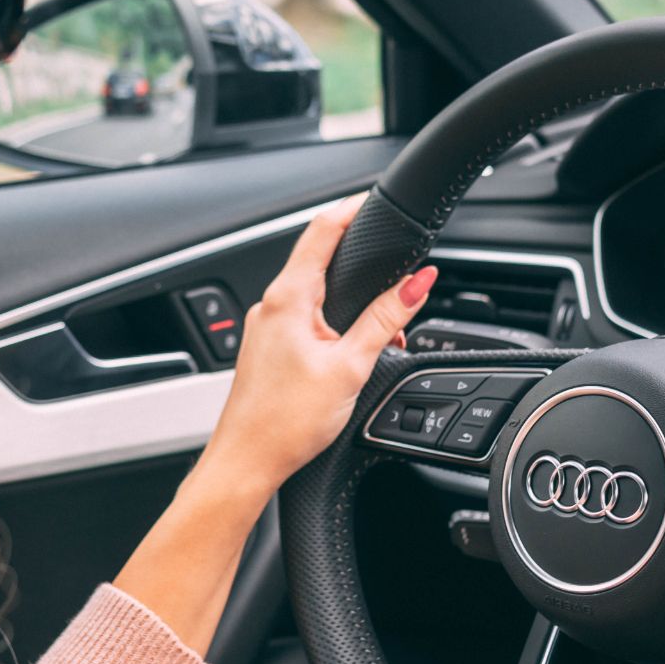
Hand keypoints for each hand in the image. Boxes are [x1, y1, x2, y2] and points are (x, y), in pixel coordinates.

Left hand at [199, 194, 435, 497]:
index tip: (374, 200)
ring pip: (313, 294)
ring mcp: (265, 327)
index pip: (321, 230)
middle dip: (359, 262)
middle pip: (318, 259)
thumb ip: (386, 319)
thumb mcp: (350, 365)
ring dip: (349, 302)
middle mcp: (270, 306)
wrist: (246, 463)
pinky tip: (351, 351)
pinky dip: (333, 324)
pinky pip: (303, 320)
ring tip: (383, 330)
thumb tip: (418, 282)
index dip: (351, 209)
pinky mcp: (267, 349)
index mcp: (288, 298)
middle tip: (394, 265)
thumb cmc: (285, 422)